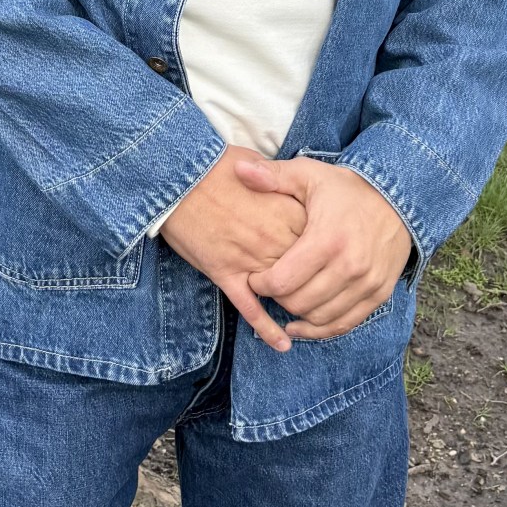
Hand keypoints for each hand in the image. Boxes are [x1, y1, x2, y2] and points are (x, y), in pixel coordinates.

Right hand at [158, 148, 306, 352]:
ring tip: (307, 317)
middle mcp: (273, 239)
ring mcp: (250, 259)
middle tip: (322, 290)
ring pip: (283, 294)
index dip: (326, 251)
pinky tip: (281, 344)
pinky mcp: (225, 273)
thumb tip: (292, 179)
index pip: (320, 241)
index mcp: (286, 211)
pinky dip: (267, 328)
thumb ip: (279, 177)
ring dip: (295, 306)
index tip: (329, 255)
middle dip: (316, 283)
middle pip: (308, 272)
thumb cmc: (214, 164)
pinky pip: (251, 308)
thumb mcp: (256, 162)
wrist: (176, 175)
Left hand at [234, 156, 411, 338]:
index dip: (260, 284)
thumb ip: (273, 176)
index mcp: (327, 239)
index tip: (255, 276)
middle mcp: (349, 266)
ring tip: (287, 298)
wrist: (397, 198)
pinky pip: (344, 325)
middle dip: (277, 298)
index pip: (282, 281)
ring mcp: (366, 283)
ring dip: (297, 313)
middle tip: (271, 286)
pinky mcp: (378, 294)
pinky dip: (320, 330)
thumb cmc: (345, 188)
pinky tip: (302, 325)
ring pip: (319, 318)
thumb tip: (239, 170)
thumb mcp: (309, 174)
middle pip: (298, 303)